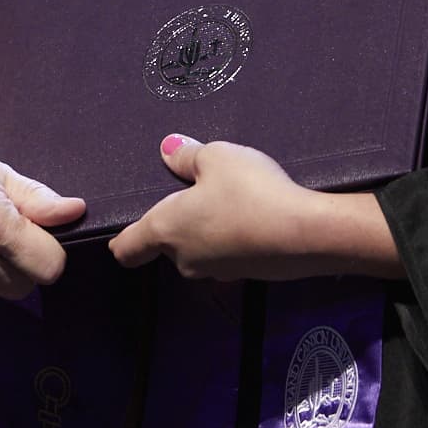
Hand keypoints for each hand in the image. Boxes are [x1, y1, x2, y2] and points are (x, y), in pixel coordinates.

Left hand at [108, 137, 403, 281]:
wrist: (305, 235)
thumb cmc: (249, 191)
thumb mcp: (217, 157)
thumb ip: (187, 156)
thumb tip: (167, 150)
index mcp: (166, 230)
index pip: (127, 249)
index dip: (122, 240)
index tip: (124, 232)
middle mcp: (185, 258)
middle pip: (168, 245)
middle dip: (178, 224)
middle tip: (197, 193)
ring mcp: (218, 271)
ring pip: (201, 250)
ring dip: (210, 230)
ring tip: (232, 200)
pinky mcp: (249, 276)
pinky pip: (230, 254)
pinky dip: (236, 238)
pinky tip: (257, 216)